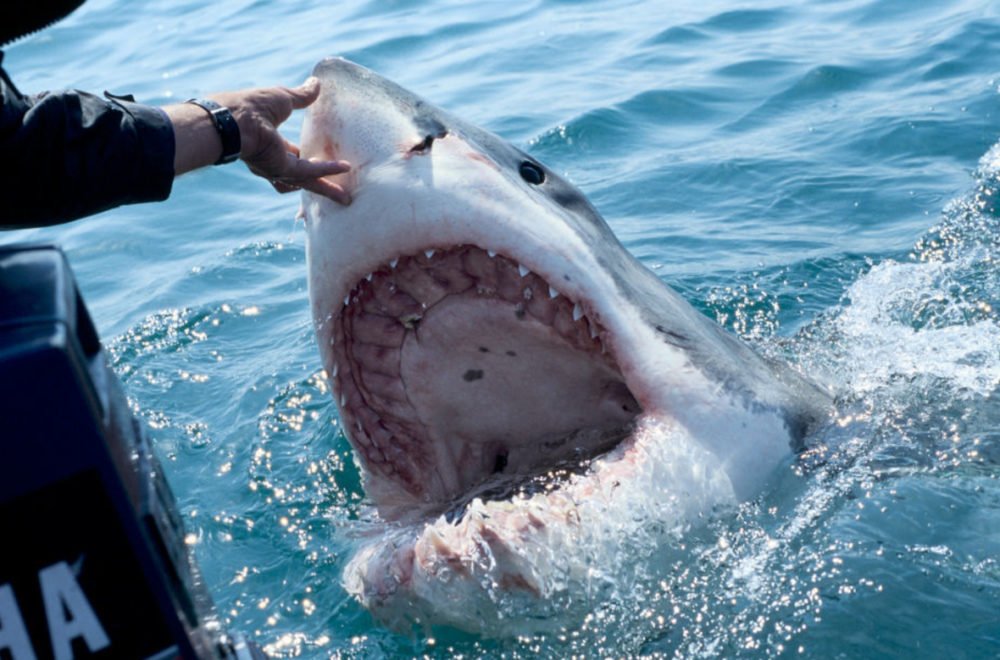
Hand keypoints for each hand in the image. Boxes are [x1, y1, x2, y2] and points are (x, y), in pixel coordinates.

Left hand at [166, 78, 350, 203]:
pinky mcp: (282, 169)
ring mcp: (277, 168)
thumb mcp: (283, 98)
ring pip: (308, 182)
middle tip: (339, 193)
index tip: (324, 158)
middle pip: (302, 178)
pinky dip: (327, 170)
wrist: (236, 117)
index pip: (293, 157)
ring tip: (345, 197)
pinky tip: (345, 167)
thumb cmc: (252, 105)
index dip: (308, 159)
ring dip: (326, 189)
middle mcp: (273, 161)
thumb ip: (302, 95)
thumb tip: (316, 83)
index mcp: (270, 145)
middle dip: (321, 185)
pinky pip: (309, 172)